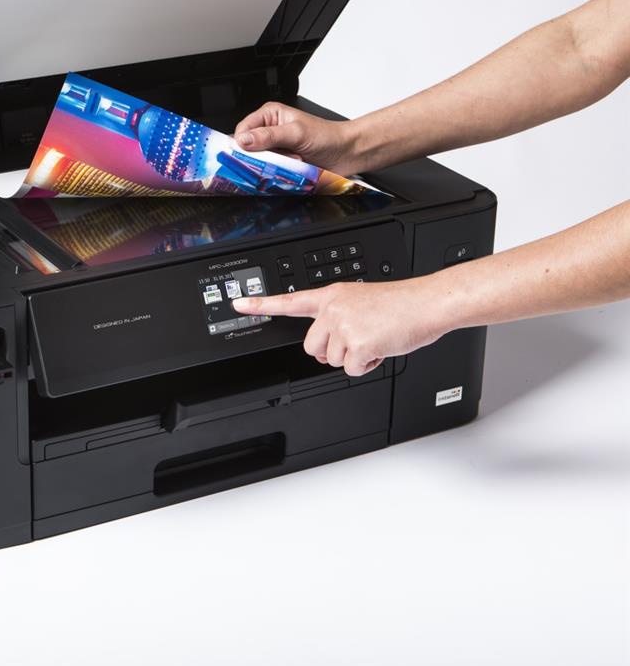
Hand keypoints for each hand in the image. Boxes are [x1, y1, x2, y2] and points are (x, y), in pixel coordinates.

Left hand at [232, 280, 445, 375]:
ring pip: (332, 360)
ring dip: (353, 357)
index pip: (289, 301)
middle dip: (331, 351)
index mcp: (332, 296)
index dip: (260, 304)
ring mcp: (343, 325)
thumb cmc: (401, 305)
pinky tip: (381, 348)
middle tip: (356, 340)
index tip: (238, 304)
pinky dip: (367, 365)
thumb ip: (338, 316)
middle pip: (312, 347)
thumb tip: (329, 342)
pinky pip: (352, 369)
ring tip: (374, 338)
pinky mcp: (357, 343)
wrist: (426, 303)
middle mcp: (333, 309)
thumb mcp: (361, 302)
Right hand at [233, 102, 362, 174]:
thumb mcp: (296, 133)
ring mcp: (275, 148)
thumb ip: (268, 136)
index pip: (242, 130)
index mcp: (270, 115)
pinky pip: (268, 171)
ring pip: (258, 161)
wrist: (346, 153)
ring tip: (290, 160)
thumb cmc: (327, 137)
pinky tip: (291, 167)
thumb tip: (244, 140)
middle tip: (278, 157)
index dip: (242, 143)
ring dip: (272, 165)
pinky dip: (277, 172)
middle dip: (261, 156)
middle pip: (248, 148)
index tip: (250, 154)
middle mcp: (269, 130)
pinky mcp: (281, 162)